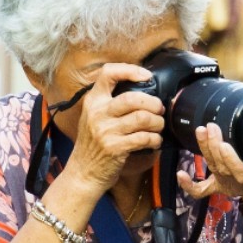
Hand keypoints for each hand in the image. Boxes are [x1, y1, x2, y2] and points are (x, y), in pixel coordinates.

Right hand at [65, 63, 164, 193]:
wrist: (83, 172)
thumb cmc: (94, 144)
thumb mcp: (94, 117)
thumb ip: (111, 103)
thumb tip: (143, 90)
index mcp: (93, 101)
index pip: (108, 73)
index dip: (130, 70)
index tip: (147, 76)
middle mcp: (97, 113)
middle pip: (133, 98)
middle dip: (153, 103)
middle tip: (159, 109)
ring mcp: (106, 131)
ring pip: (143, 118)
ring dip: (158, 122)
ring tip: (159, 126)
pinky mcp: (116, 148)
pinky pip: (145, 138)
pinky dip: (156, 139)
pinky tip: (155, 141)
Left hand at [176, 122, 242, 209]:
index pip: (241, 172)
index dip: (231, 160)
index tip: (225, 144)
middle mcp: (238, 183)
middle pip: (222, 166)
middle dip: (214, 146)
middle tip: (211, 127)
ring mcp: (226, 185)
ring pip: (212, 168)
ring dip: (205, 149)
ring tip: (201, 131)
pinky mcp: (218, 187)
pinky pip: (201, 190)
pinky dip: (189, 185)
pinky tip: (180, 174)